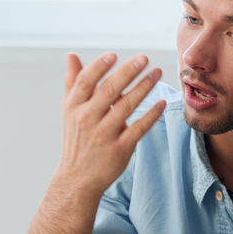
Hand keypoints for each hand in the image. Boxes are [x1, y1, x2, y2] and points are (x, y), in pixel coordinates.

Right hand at [56, 52, 165, 196]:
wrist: (77, 178)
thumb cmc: (76, 139)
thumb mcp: (69, 111)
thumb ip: (73, 82)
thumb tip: (71, 55)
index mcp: (74, 107)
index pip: (86, 82)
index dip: (99, 67)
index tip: (114, 55)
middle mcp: (87, 119)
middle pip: (109, 91)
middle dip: (128, 72)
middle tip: (144, 58)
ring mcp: (103, 135)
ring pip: (126, 106)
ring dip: (143, 87)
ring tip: (157, 73)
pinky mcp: (119, 149)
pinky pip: (138, 128)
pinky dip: (151, 114)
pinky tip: (162, 102)